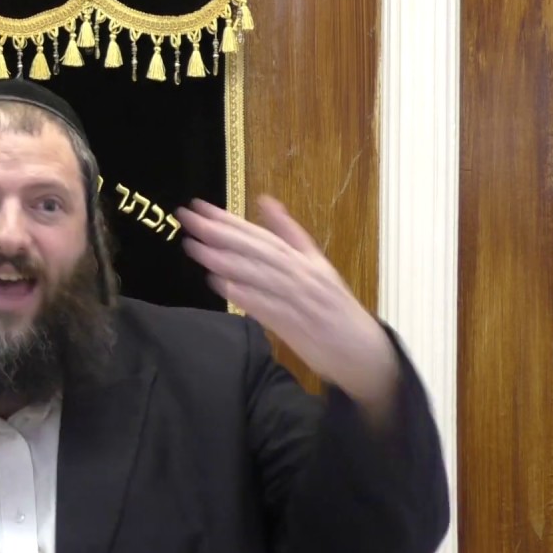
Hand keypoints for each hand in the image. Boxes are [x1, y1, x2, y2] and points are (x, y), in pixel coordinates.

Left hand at [175, 196, 398, 419]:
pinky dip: (245, 296)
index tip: (198, 206)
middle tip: (187, 218)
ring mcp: (299, 300)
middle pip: (256, 249)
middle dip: (219, 232)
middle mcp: (301, 274)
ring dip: (225, 260)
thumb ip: (290, 233)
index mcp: (304, 259)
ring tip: (195, 247)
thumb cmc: (335, 307)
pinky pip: (268, 308)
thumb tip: (265, 201)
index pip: (260, 234)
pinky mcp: (297, 327)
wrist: (364, 352)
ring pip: (259, 275)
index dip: (228, 219)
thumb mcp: (316, 264)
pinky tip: (221, 285)